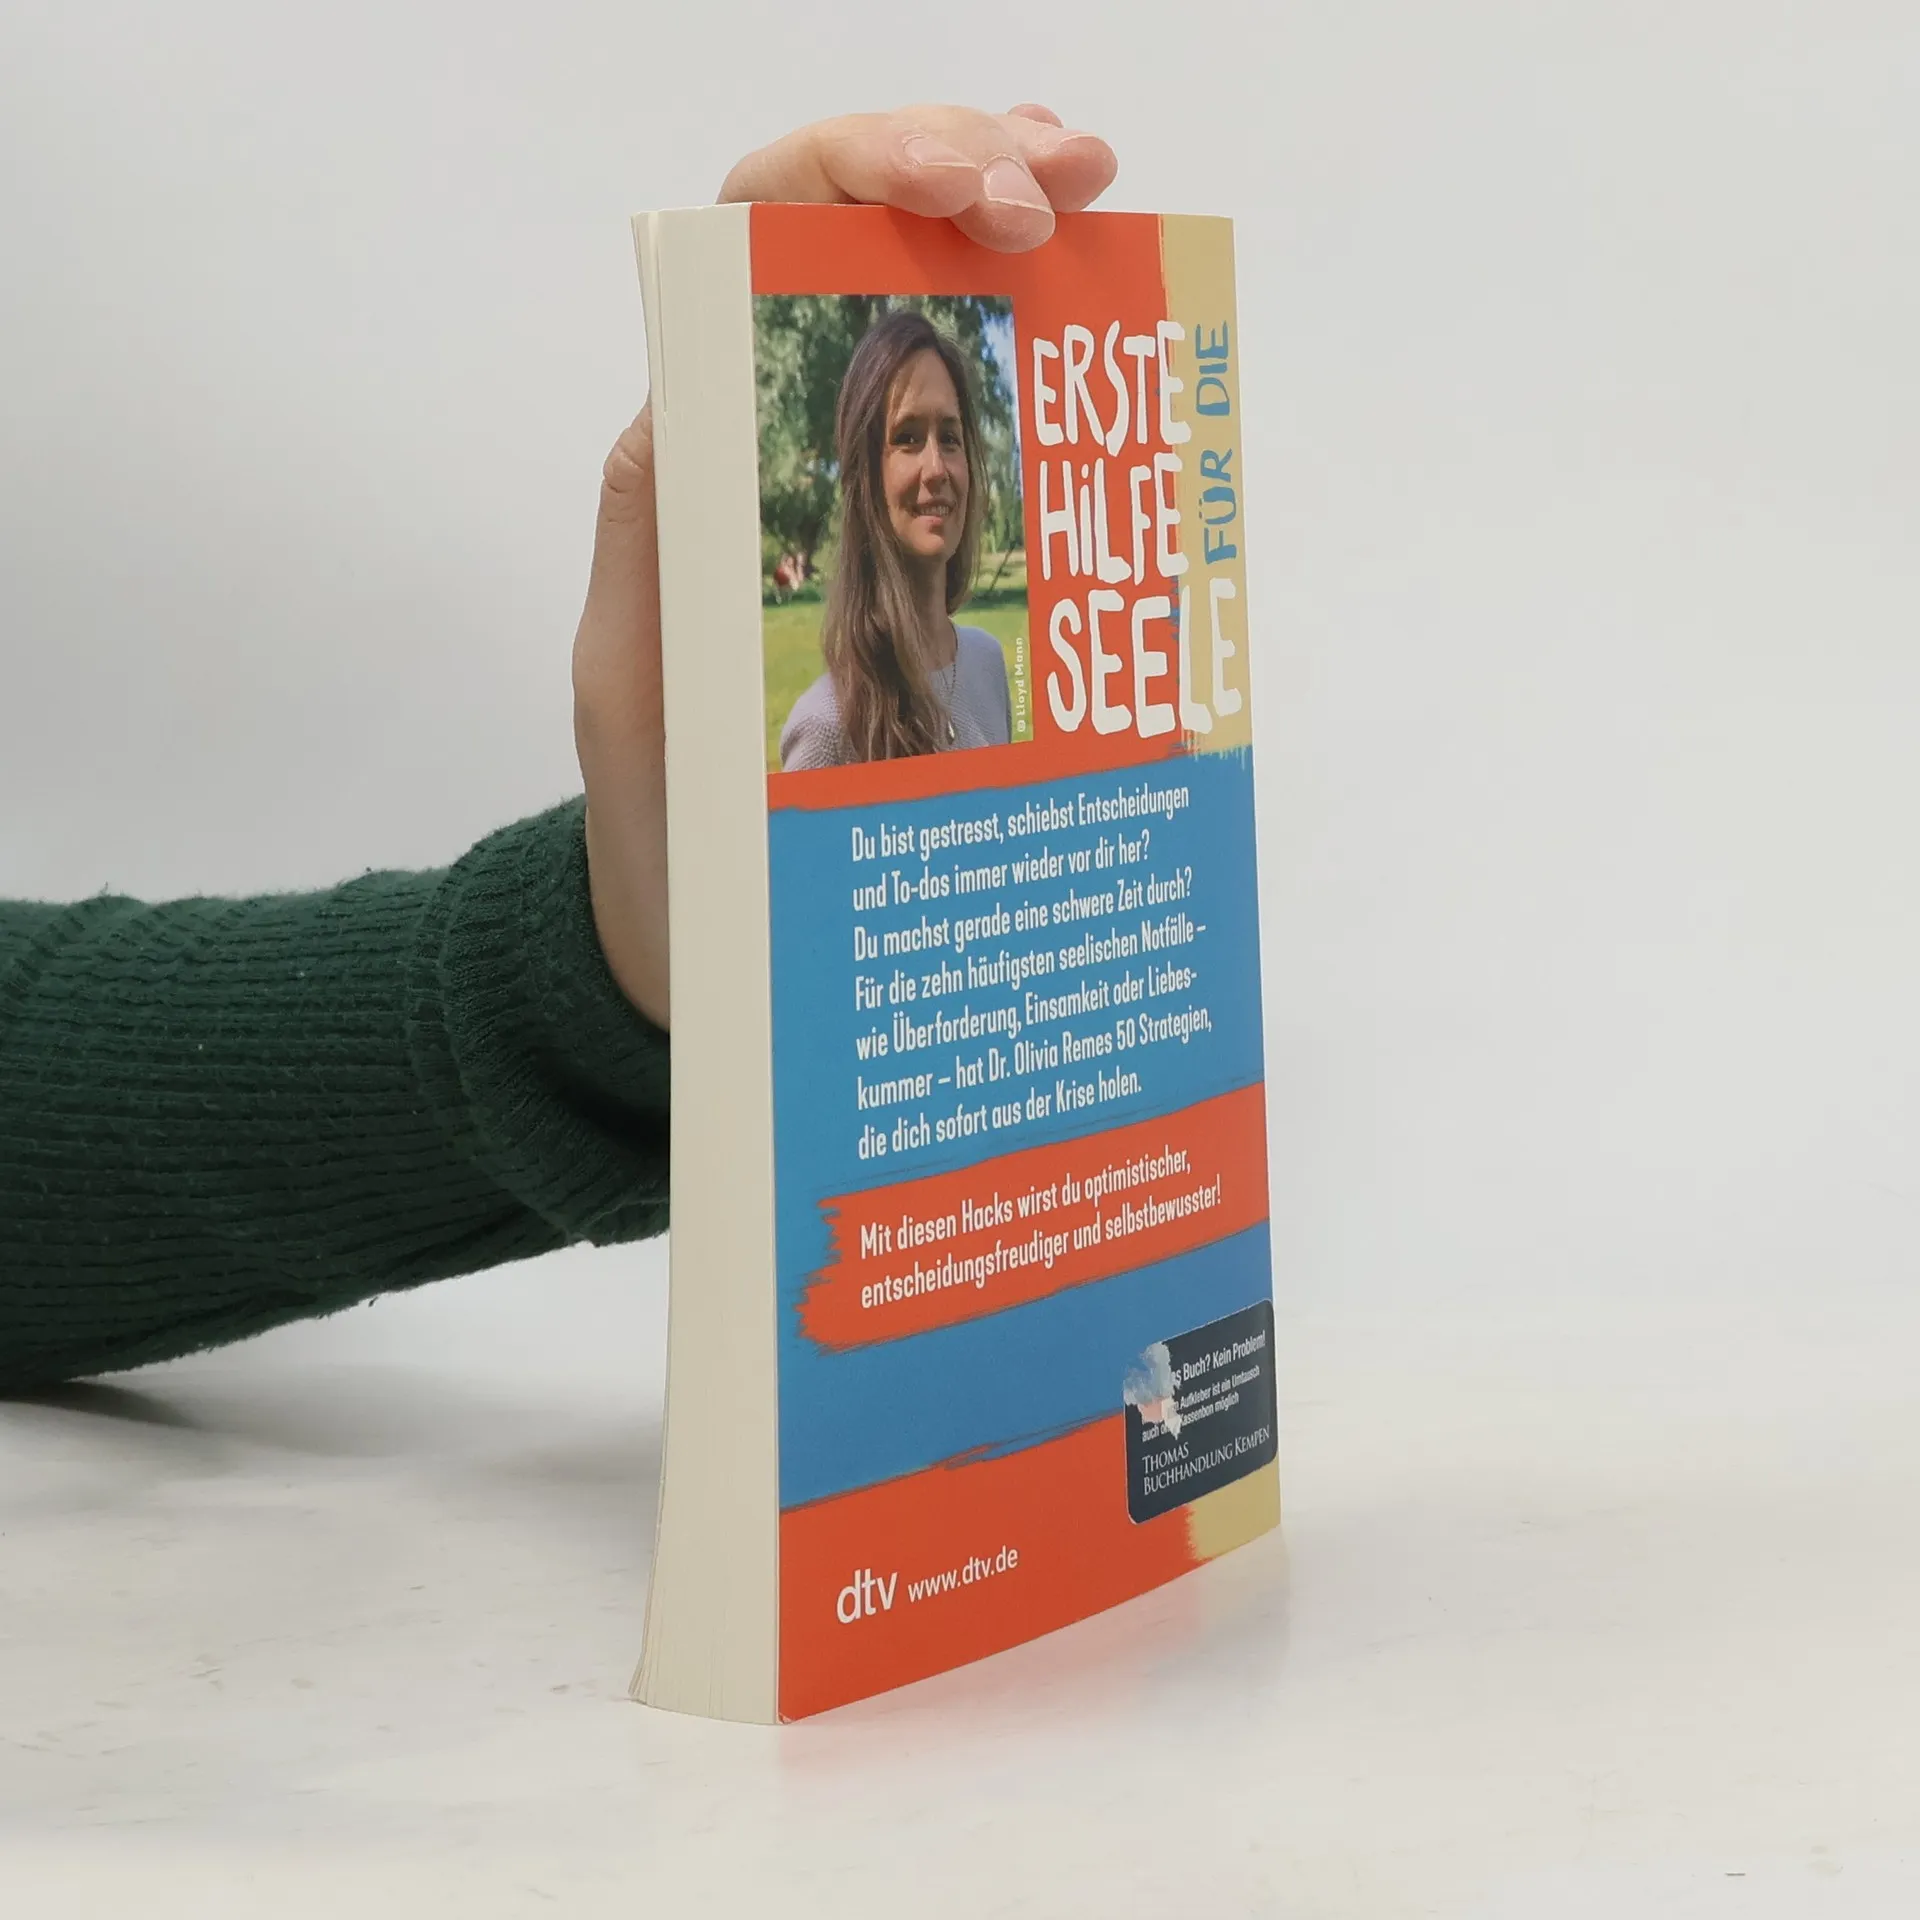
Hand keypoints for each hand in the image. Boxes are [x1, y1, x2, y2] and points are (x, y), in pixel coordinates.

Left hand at [573, 107, 1116, 1027]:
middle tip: (1070, 178)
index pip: (754, 244)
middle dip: (960, 171)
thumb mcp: (634, 684)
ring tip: (1095, 187)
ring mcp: (848, 496)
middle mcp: (769, 448)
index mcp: (700, 457)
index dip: (864, 178)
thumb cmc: (659, 819)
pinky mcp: (904, 556)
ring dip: (1004, 216)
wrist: (699, 923)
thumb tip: (673, 412)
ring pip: (913, 300)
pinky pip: (967, 419)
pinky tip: (1089, 290)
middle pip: (849, 238)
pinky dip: (1030, 340)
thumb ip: (650, 555)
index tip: (981, 192)